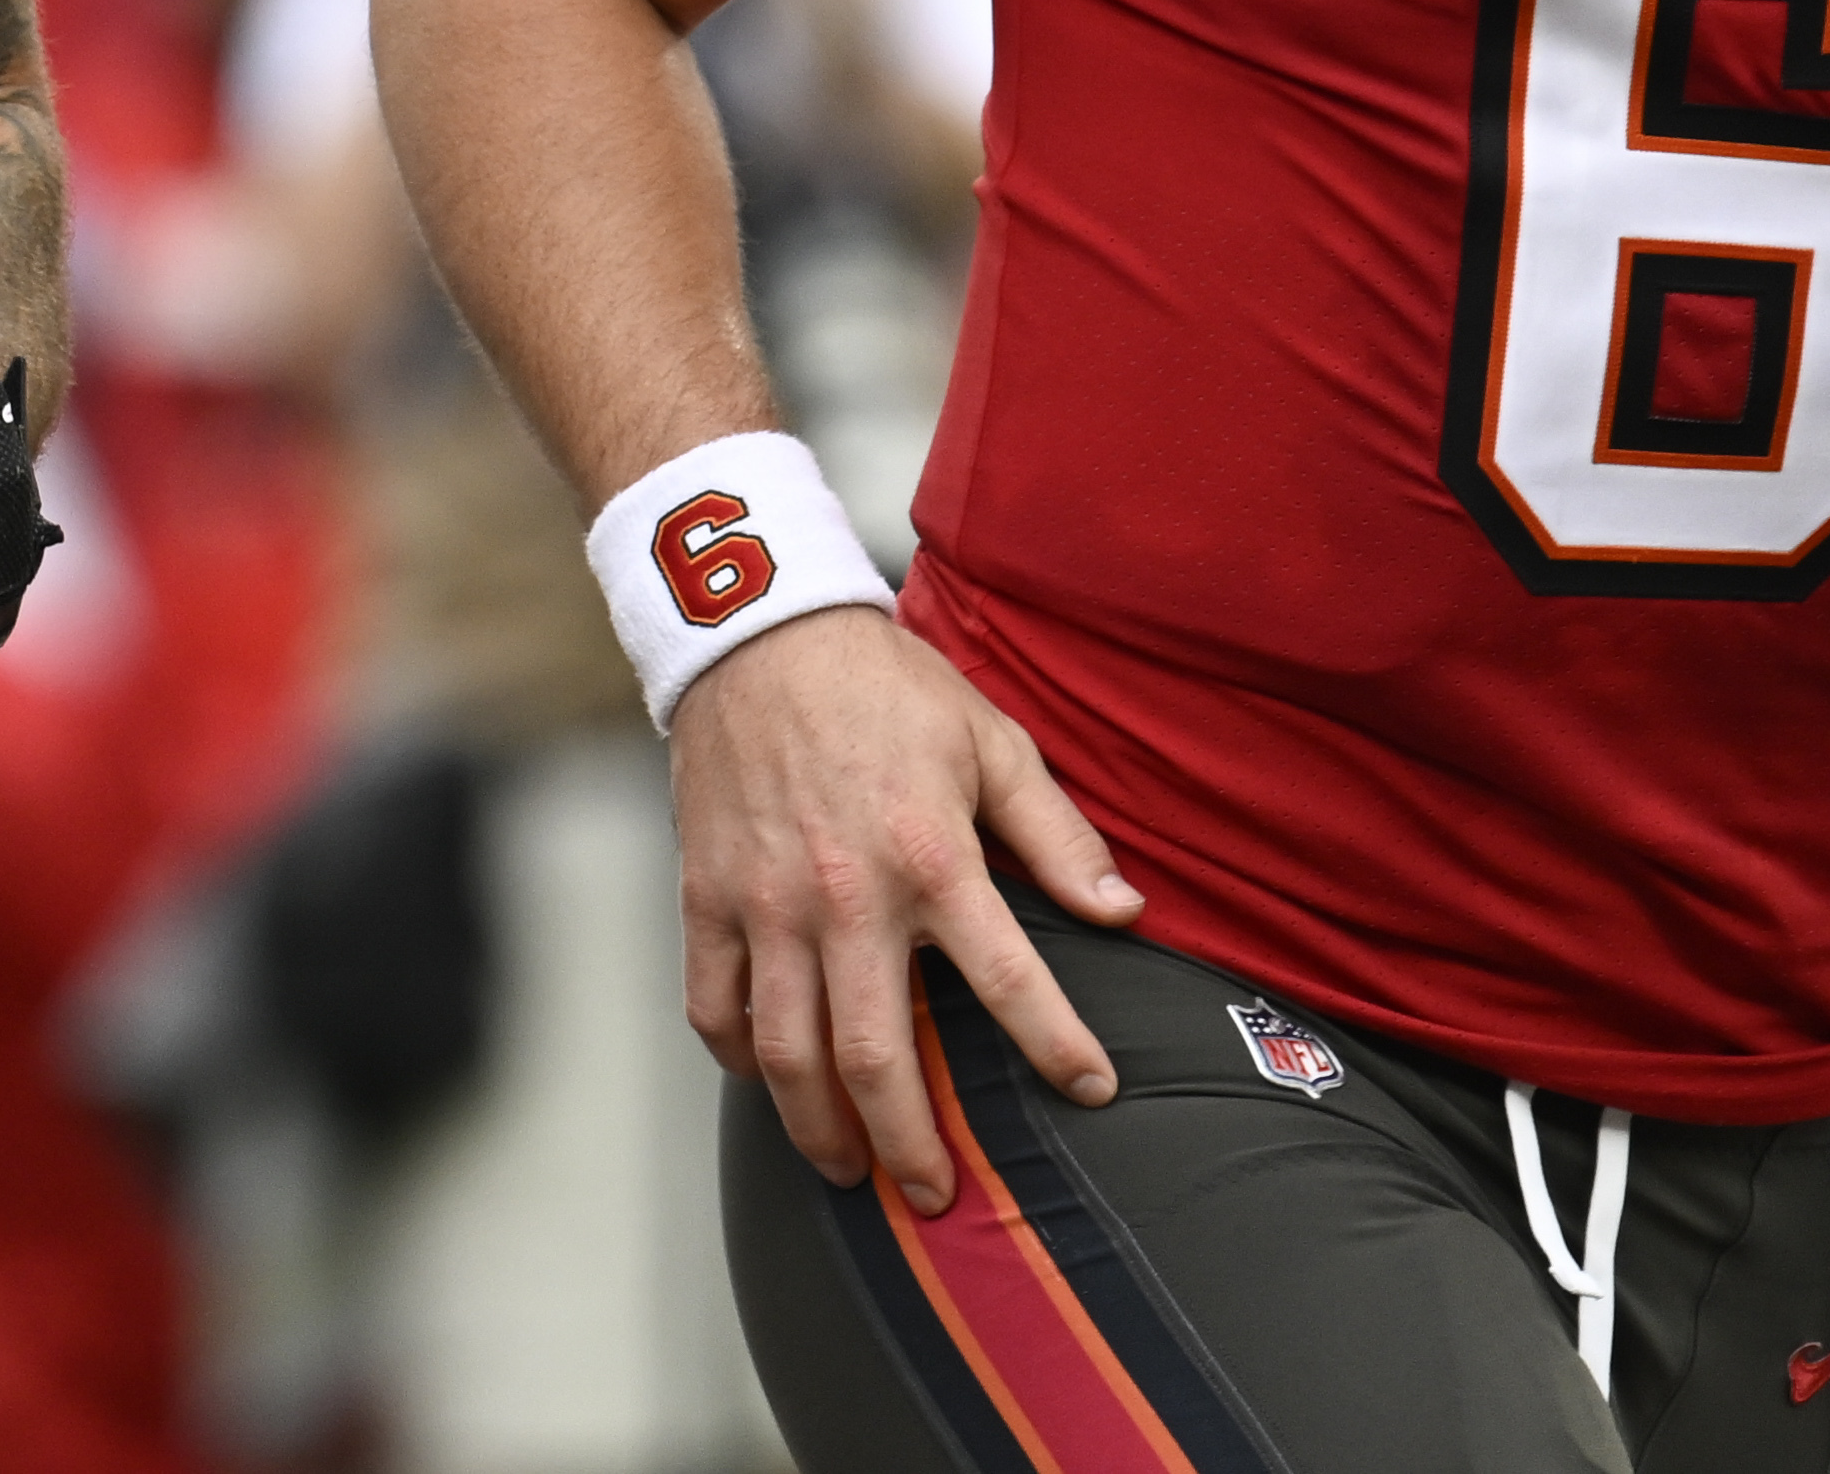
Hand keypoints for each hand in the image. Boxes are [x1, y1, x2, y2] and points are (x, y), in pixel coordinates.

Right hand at [671, 605, 1139, 1214]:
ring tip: (849, 1170)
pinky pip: (714, 1006)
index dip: (1058, 1047)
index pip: (1010, 981)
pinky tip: (768, 1080)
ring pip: (785, 1055)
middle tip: (936, 1196)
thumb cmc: (885, 689)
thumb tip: (1123, 913)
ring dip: (819, 1129)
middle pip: (876, 1059)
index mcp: (932, 857)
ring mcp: (766, 903)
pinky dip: (737, 1059)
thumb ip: (1058, 836)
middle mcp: (847, 897)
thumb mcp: (992, 742)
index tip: (1091, 1090)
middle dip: (911, 1144)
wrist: (756, 633)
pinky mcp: (706, 896)